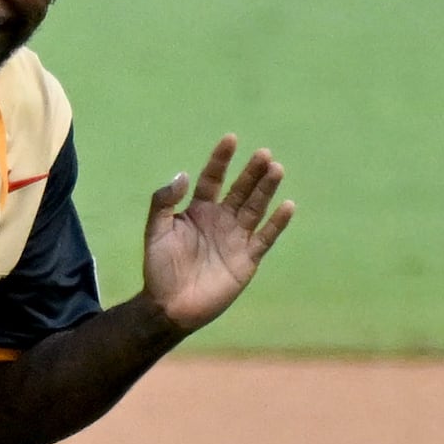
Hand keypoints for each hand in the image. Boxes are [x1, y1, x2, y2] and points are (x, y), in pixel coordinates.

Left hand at [140, 136, 291, 334]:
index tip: (231, 139)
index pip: (213, 178)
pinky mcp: (247, 258)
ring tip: (276, 169)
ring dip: (266, 189)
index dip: (221, 159)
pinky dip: (277, 223)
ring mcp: (236, 238)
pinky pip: (265, 237)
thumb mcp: (156, 230)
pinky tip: (287, 205)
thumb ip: (164, 202)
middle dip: (252, 172)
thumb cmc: (159, 268)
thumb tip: (182, 174)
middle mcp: (220, 219)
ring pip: (255, 207)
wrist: (169, 305)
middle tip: (264, 154)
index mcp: (198, 210)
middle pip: (240, 189)